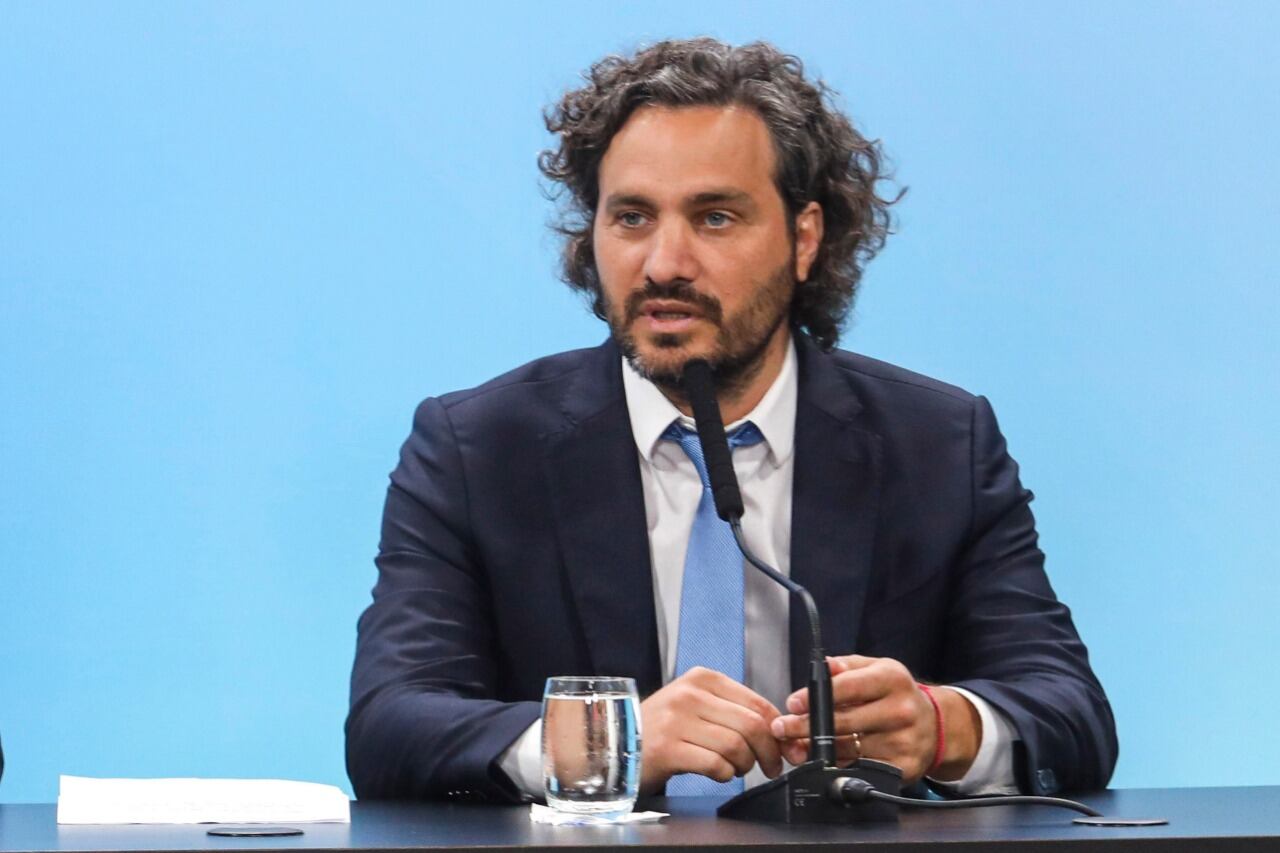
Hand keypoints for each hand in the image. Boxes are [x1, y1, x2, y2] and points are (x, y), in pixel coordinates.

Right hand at [638, 666, 783, 793]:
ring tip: (736, 768)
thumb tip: (776, 729)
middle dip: (768, 751)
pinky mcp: (668, 749)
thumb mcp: (696, 705)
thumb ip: (732, 710)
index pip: (756, 702)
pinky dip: (725, 775)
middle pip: (751, 725)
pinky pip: (715, 765)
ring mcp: (677, 721)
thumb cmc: (662, 727)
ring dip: (744, 765)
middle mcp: (689, 695)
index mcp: (702, 679)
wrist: (617, 743)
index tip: (783, 747)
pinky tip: (718, 773)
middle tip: (770, 766)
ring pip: (736, 746)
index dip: (777, 730)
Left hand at [769, 655, 978, 783]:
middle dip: (805, 727)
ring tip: (794, 746)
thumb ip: (845, 666)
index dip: (815, 696)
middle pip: (843, 723)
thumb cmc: (896, 694)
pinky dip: (837, 766)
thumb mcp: (876, 669)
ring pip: (848, 750)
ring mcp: (903, 742)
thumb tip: (821, 667)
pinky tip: (821, 762)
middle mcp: (901, 711)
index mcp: (892, 679)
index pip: (847, 687)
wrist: (935, 726)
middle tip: (782, 728)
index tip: (793, 703)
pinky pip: (860, 769)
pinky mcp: (903, 769)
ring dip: (815, 750)